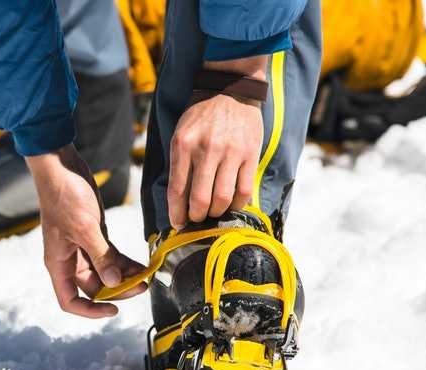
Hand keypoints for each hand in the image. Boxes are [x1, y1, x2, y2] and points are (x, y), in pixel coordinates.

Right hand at [26, 144, 146, 317]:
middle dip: (117, 290)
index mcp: (59, 263)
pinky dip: (124, 262)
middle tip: (140, 286)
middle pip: (93, 288)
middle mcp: (69, 260)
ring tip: (145, 276)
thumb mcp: (85, 228)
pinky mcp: (93, 235)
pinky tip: (140, 264)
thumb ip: (101, 257)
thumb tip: (114, 282)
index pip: (70, 300)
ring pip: (105, 273)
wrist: (62, 168)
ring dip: (124, 276)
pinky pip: (110, 256)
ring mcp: (81, 248)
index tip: (113, 310)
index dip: (90, 311)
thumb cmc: (64, 196)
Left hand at [167, 56, 267, 228]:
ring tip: (213, 212)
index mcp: (183, 145)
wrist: (230, 89)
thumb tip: (180, 201)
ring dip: (216, 212)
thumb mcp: (181, 135)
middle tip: (197, 218)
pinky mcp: (249, 154)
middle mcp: (206, 149)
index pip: (177, 190)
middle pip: (200, 200)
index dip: (176, 214)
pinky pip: (244, 191)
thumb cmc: (201, 116)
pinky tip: (231, 203)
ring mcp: (229, 152)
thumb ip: (180, 165)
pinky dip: (236, 204)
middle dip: (197, 217)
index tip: (178, 223)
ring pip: (222, 199)